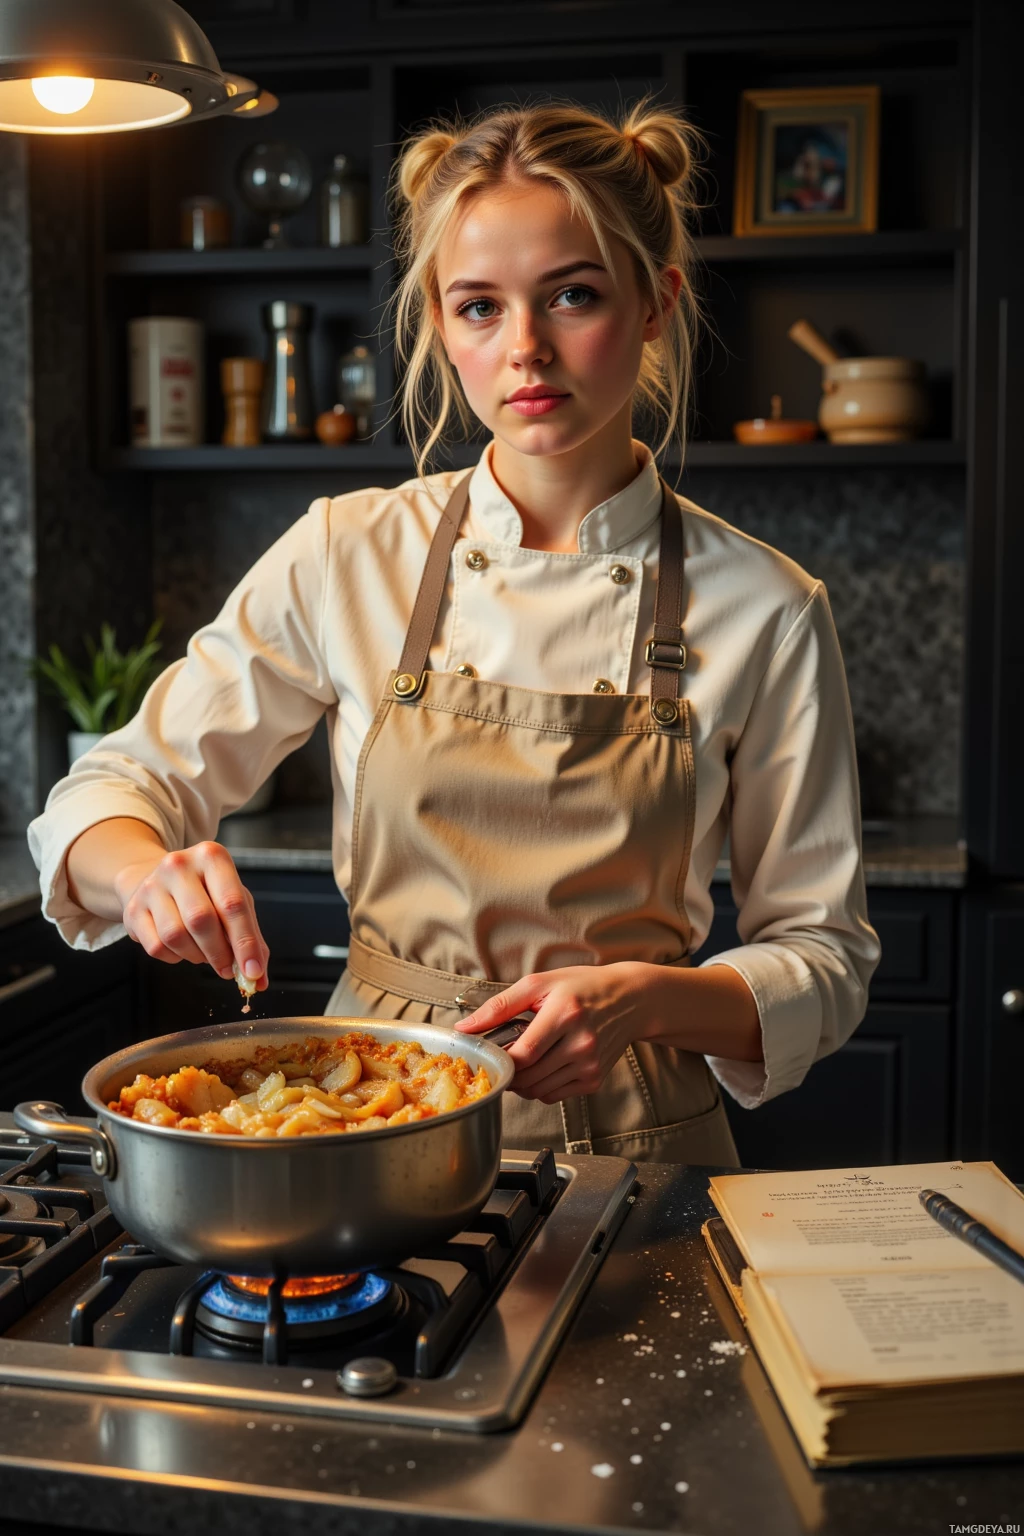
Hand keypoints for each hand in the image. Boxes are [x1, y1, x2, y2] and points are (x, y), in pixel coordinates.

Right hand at [115, 841, 269, 988]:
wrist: (156, 879)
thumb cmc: (204, 891)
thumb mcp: (233, 899)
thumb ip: (251, 937)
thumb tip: (259, 979)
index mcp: (211, 857)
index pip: (232, 904)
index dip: (245, 942)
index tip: (253, 971)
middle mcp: (178, 865)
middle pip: (201, 920)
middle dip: (219, 953)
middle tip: (228, 969)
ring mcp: (151, 886)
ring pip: (176, 935)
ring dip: (196, 956)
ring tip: (205, 953)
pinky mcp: (133, 909)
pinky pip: (156, 947)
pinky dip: (175, 957)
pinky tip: (182, 948)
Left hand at [455, 962, 659, 1102]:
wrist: (630, 999)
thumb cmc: (582, 987)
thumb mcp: (539, 983)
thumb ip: (499, 1006)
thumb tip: (464, 1028)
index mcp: (566, 1014)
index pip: (523, 1054)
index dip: (501, 1060)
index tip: (492, 1052)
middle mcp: (582, 1043)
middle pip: (529, 1077)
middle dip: (508, 1071)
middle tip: (504, 1055)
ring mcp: (590, 1065)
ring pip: (538, 1091)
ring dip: (522, 1082)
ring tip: (524, 1059)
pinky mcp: (595, 1080)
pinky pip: (554, 1095)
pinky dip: (541, 1086)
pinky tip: (544, 1065)